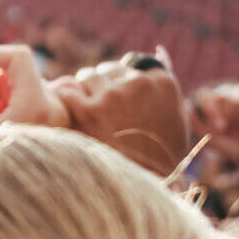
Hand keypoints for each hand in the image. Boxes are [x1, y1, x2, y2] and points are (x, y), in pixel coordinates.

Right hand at [0, 44, 66, 129]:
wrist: (17, 198)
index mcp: (37, 105)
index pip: (20, 55)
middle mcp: (55, 105)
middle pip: (18, 72)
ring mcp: (61, 113)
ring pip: (23, 84)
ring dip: (3, 98)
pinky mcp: (59, 120)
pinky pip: (32, 98)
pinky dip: (15, 107)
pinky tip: (9, 128)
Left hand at [55, 54, 189, 173]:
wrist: (144, 188)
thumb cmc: (160, 158)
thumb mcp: (174, 119)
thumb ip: (162, 86)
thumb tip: (158, 50)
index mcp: (163, 83)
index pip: (131, 66)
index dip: (120, 82)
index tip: (117, 101)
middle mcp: (139, 84)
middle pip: (108, 70)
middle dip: (101, 87)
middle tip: (98, 112)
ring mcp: (113, 95)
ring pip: (87, 77)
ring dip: (83, 92)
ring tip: (86, 117)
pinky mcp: (88, 110)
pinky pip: (67, 92)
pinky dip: (64, 102)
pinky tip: (69, 117)